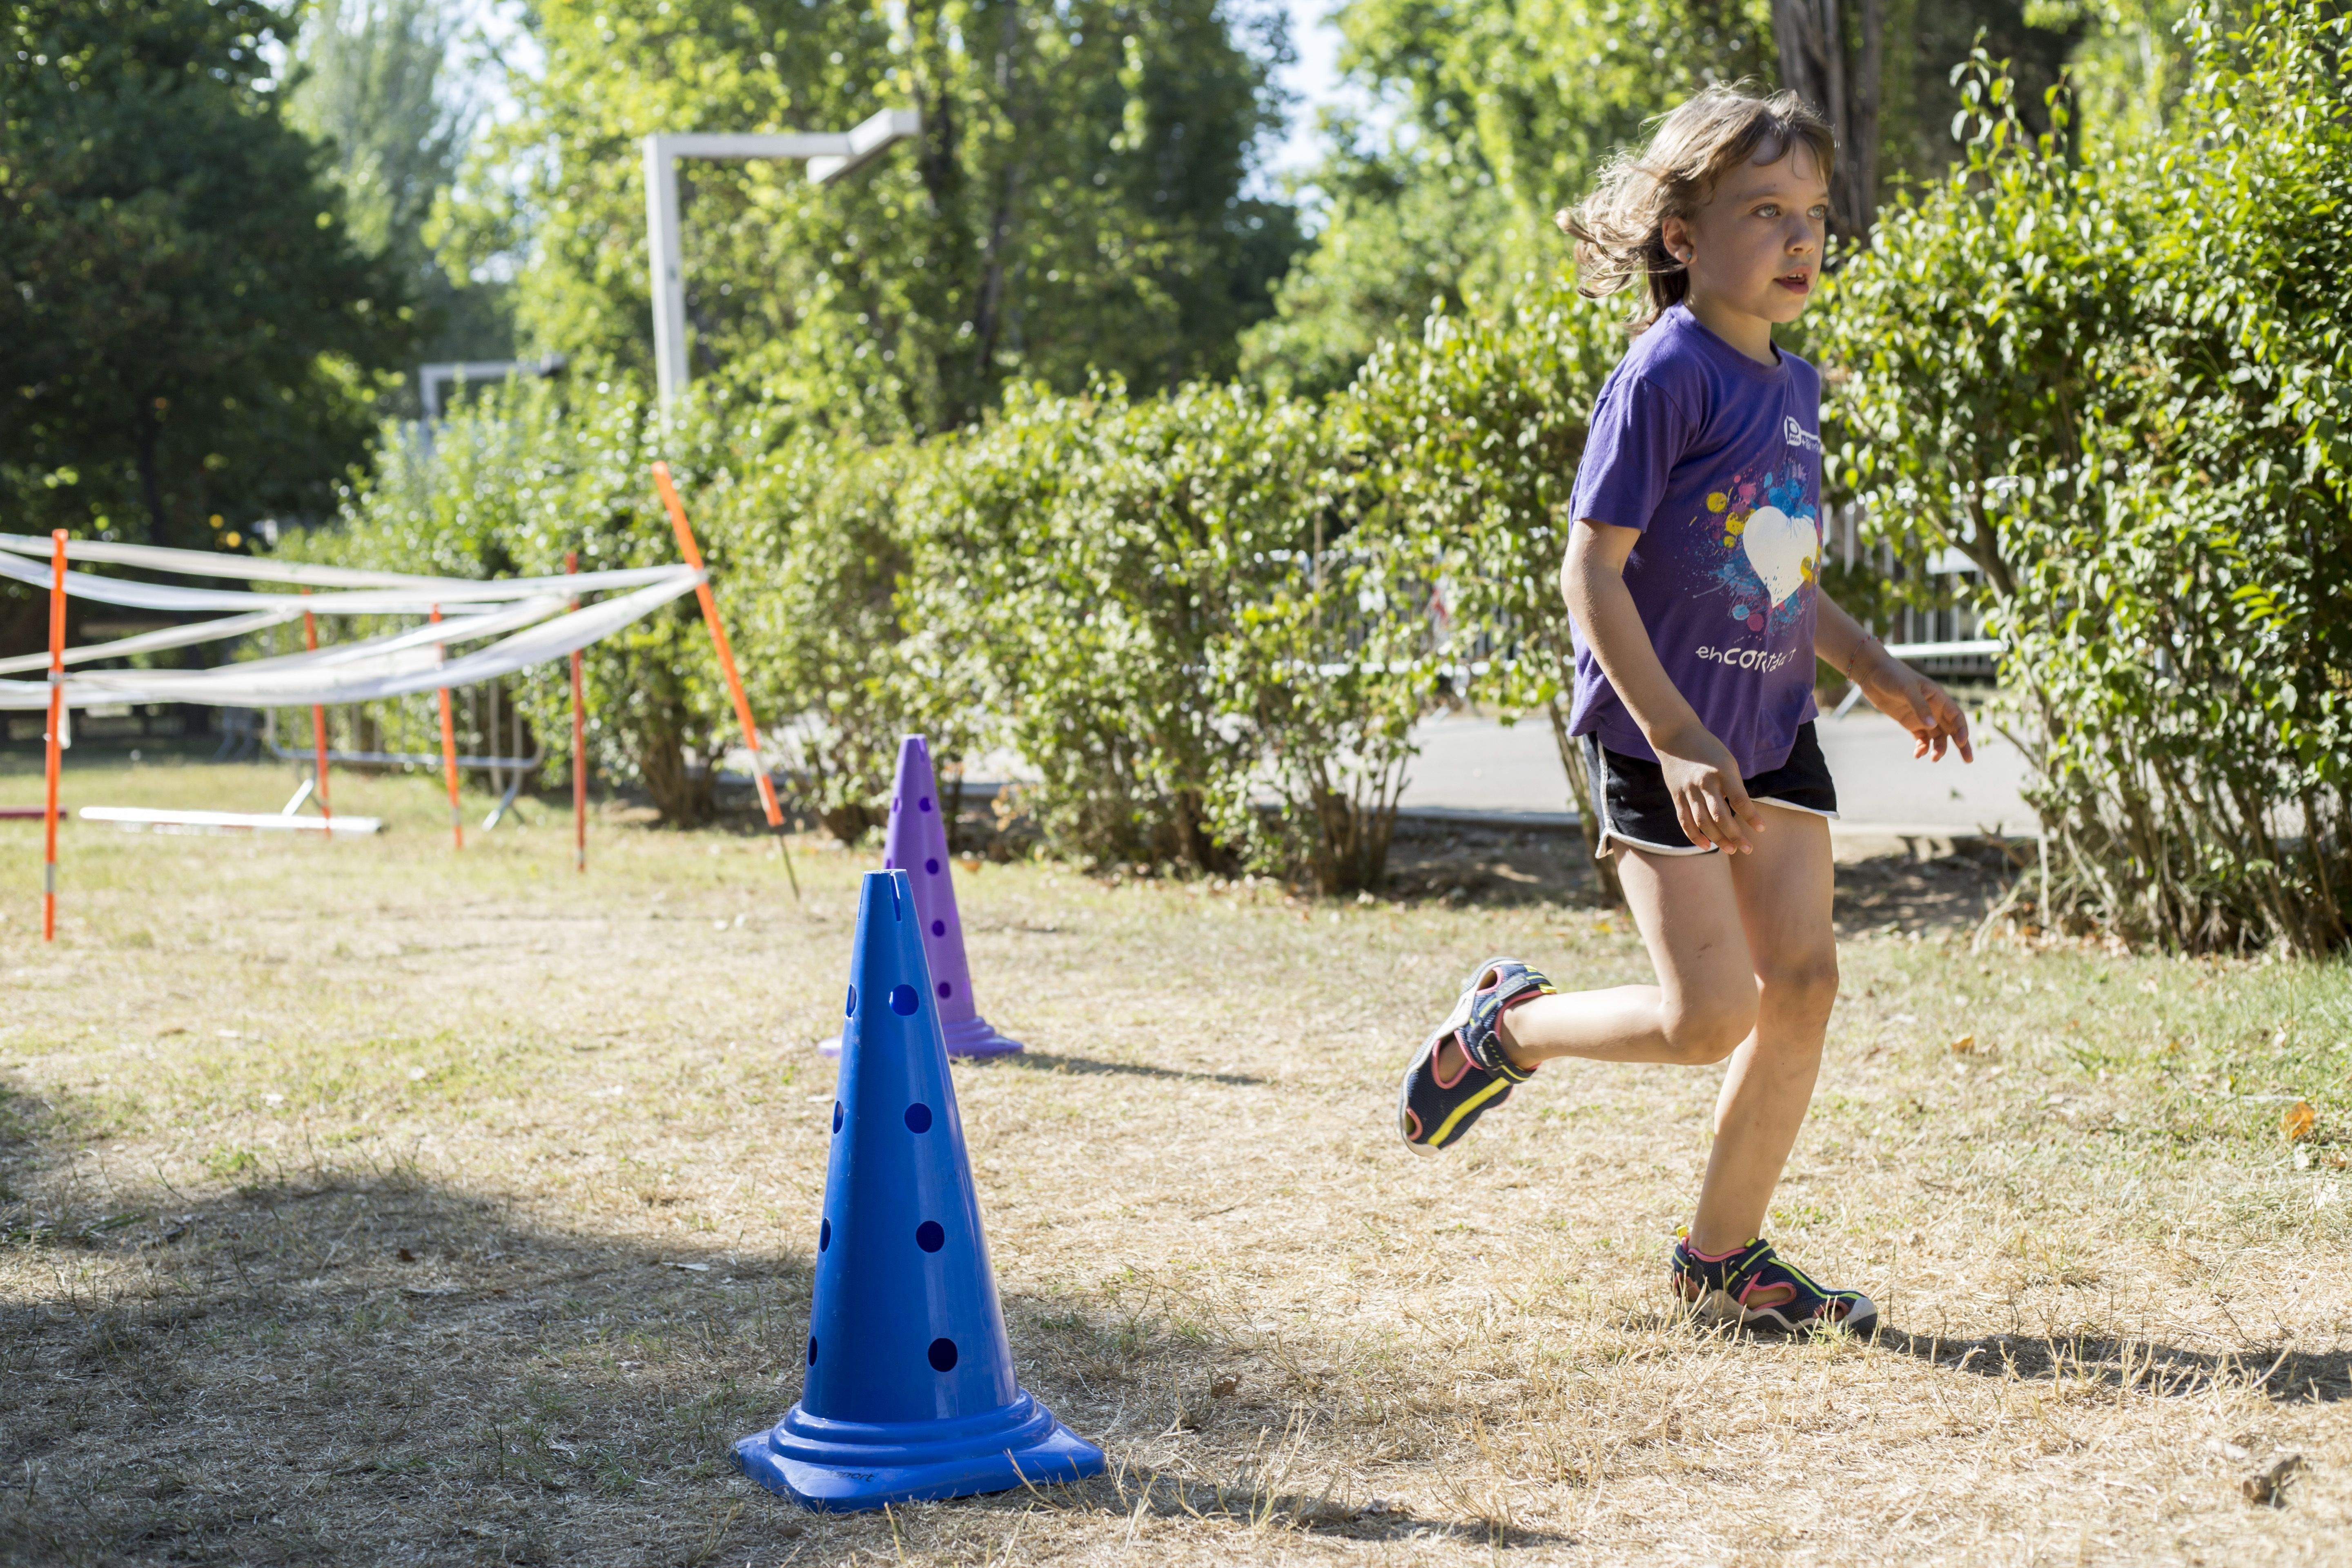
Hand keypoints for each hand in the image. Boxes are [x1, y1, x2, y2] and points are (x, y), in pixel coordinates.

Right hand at [1653, 723, 1766, 852]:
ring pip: (1702, 822)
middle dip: (1735, 835)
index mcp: (1722, 771)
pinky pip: (1684, 820)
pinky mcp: (1676, 795)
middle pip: (1720, 816)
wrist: (1676, 736)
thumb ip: (1734, 787)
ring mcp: (1688, 790)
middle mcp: (1704, 782)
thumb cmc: (1709, 751)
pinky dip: (1694, 836)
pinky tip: (1706, 846)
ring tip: (1731, 850)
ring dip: (1717, 839)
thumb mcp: (1727, 763)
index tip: (1761, 829)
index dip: (1751, 817)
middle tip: (1748, 849)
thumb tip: (1742, 814)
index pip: (1739, 799)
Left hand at [1860, 657, 1974, 762]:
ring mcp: (1922, 716)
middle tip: (1968, 760)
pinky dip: (1922, 747)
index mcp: (1938, 697)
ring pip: (1938, 736)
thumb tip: (1932, 725)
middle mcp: (1934, 708)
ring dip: (1939, 748)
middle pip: (1952, 729)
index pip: (1956, 716)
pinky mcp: (1910, 722)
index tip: (1962, 742)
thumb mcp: (1906, 689)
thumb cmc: (1892, 676)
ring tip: (1934, 759)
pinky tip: (1917, 755)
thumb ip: (1919, 707)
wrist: (1872, 673)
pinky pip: (1921, 738)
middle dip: (1961, 745)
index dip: (1962, 729)